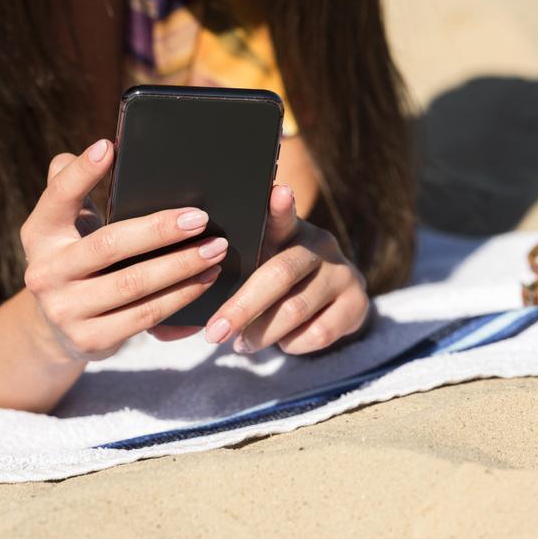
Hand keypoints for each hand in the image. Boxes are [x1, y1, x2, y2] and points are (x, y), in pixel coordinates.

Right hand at [21, 140, 227, 360]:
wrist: (58, 328)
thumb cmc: (78, 258)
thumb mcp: (66, 225)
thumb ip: (72, 186)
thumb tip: (95, 150)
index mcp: (40, 234)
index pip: (58, 197)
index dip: (82, 173)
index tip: (110, 146)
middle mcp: (44, 273)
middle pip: (109, 245)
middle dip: (160, 230)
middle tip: (201, 218)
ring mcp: (65, 310)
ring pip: (133, 285)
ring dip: (181, 266)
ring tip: (215, 249)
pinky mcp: (90, 339)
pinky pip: (146, 316)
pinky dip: (181, 297)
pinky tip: (206, 280)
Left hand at [203, 185, 369, 354]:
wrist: (331, 303)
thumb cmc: (278, 283)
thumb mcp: (258, 268)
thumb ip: (233, 271)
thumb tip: (180, 308)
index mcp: (289, 230)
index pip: (282, 215)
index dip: (279, 206)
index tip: (277, 193)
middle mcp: (320, 245)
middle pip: (279, 273)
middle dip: (242, 307)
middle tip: (215, 332)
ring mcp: (342, 273)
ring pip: (296, 308)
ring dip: (262, 333)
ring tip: (241, 344)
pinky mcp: (357, 303)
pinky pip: (318, 332)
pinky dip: (291, 344)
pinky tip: (281, 343)